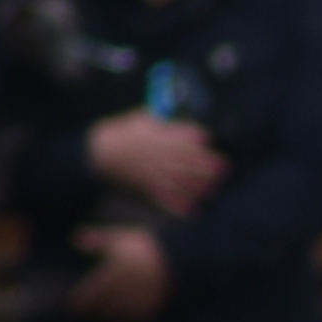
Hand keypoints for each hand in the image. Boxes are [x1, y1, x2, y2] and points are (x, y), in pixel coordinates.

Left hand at [68, 227, 172, 321]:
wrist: (181, 257)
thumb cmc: (144, 246)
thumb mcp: (120, 237)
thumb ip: (97, 239)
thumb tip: (75, 240)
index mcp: (117, 268)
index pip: (92, 291)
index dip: (79, 301)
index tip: (70, 305)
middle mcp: (128, 286)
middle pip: (102, 305)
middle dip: (90, 311)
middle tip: (81, 313)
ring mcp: (141, 298)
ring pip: (117, 314)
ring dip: (105, 316)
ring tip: (98, 315)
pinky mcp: (154, 306)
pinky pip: (134, 318)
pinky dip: (123, 319)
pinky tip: (118, 317)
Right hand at [85, 109, 223, 213]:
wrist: (98, 154)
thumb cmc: (122, 134)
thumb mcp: (138, 120)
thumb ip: (157, 117)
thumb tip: (174, 112)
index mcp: (151, 137)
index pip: (172, 135)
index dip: (191, 136)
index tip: (206, 138)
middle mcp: (153, 155)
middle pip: (181, 159)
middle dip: (203, 164)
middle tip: (223, 167)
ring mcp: (149, 172)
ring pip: (175, 179)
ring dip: (196, 185)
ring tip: (213, 188)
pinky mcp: (145, 186)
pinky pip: (162, 197)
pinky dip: (176, 205)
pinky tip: (192, 210)